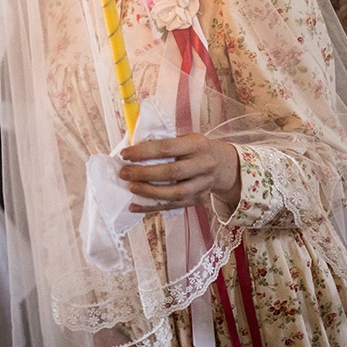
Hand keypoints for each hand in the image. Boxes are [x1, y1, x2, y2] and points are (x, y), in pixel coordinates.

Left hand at [119, 133, 240, 211]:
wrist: (222, 164)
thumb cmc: (195, 149)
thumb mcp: (185, 139)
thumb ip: (164, 143)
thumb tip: (132, 151)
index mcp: (197, 143)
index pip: (167, 148)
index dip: (143, 152)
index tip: (124, 155)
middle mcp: (203, 164)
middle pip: (171, 172)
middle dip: (144, 173)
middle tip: (124, 173)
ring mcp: (202, 184)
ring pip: (174, 192)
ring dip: (149, 192)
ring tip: (130, 188)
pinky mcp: (198, 200)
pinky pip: (172, 206)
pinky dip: (151, 207)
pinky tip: (135, 205)